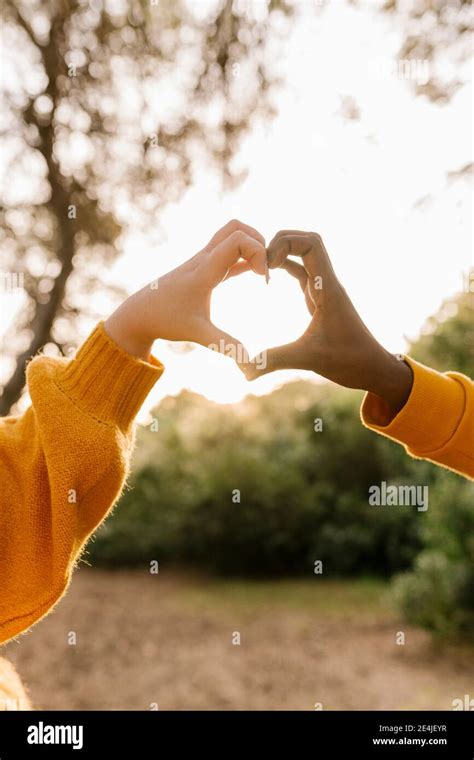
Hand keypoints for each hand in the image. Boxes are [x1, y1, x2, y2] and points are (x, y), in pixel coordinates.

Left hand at [104, 219, 266, 361]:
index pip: (237, 240)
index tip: (263, 278)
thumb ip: (226, 346)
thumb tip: (249, 365)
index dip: (258, 252)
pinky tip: (254, 273)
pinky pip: (228, 251)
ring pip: (231, 234)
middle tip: (266, 269)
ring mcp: (203, 261)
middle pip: (236, 227)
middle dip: (259, 242)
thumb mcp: (198, 334)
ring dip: (252, 246)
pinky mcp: (203, 268)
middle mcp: (204, 258)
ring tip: (262, 272)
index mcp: (204, 270)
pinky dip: (245, 256)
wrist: (140, 314)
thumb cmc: (166, 321)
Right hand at [244, 230, 412, 417]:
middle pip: (307, 241)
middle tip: (260, 261)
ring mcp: (324, 290)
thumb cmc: (349, 361)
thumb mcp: (308, 359)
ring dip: (283, 253)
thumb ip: (274, 361)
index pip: (311, 244)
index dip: (286, 243)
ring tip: (260, 267)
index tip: (267, 265)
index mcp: (327, 289)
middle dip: (281, 241)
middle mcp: (327, 283)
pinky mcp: (320, 300)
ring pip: (305, 256)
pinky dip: (286, 269)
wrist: (372, 368)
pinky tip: (270, 280)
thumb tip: (244, 372)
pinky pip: (302, 273)